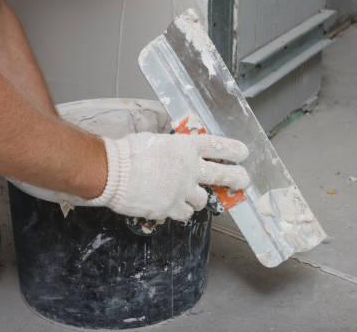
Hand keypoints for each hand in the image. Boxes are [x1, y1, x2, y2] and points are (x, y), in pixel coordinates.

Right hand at [11, 132, 249, 221]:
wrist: (111, 173)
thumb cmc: (127, 153)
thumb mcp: (156, 142)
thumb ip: (175, 149)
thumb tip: (182, 154)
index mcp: (185, 147)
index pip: (219, 146)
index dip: (234, 150)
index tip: (244, 153)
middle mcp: (189, 168)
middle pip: (225, 174)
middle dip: (238, 179)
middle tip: (243, 181)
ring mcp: (182, 189)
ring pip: (202, 200)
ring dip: (196, 198)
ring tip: (184, 194)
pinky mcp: (171, 207)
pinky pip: (185, 213)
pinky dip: (180, 210)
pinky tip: (170, 205)